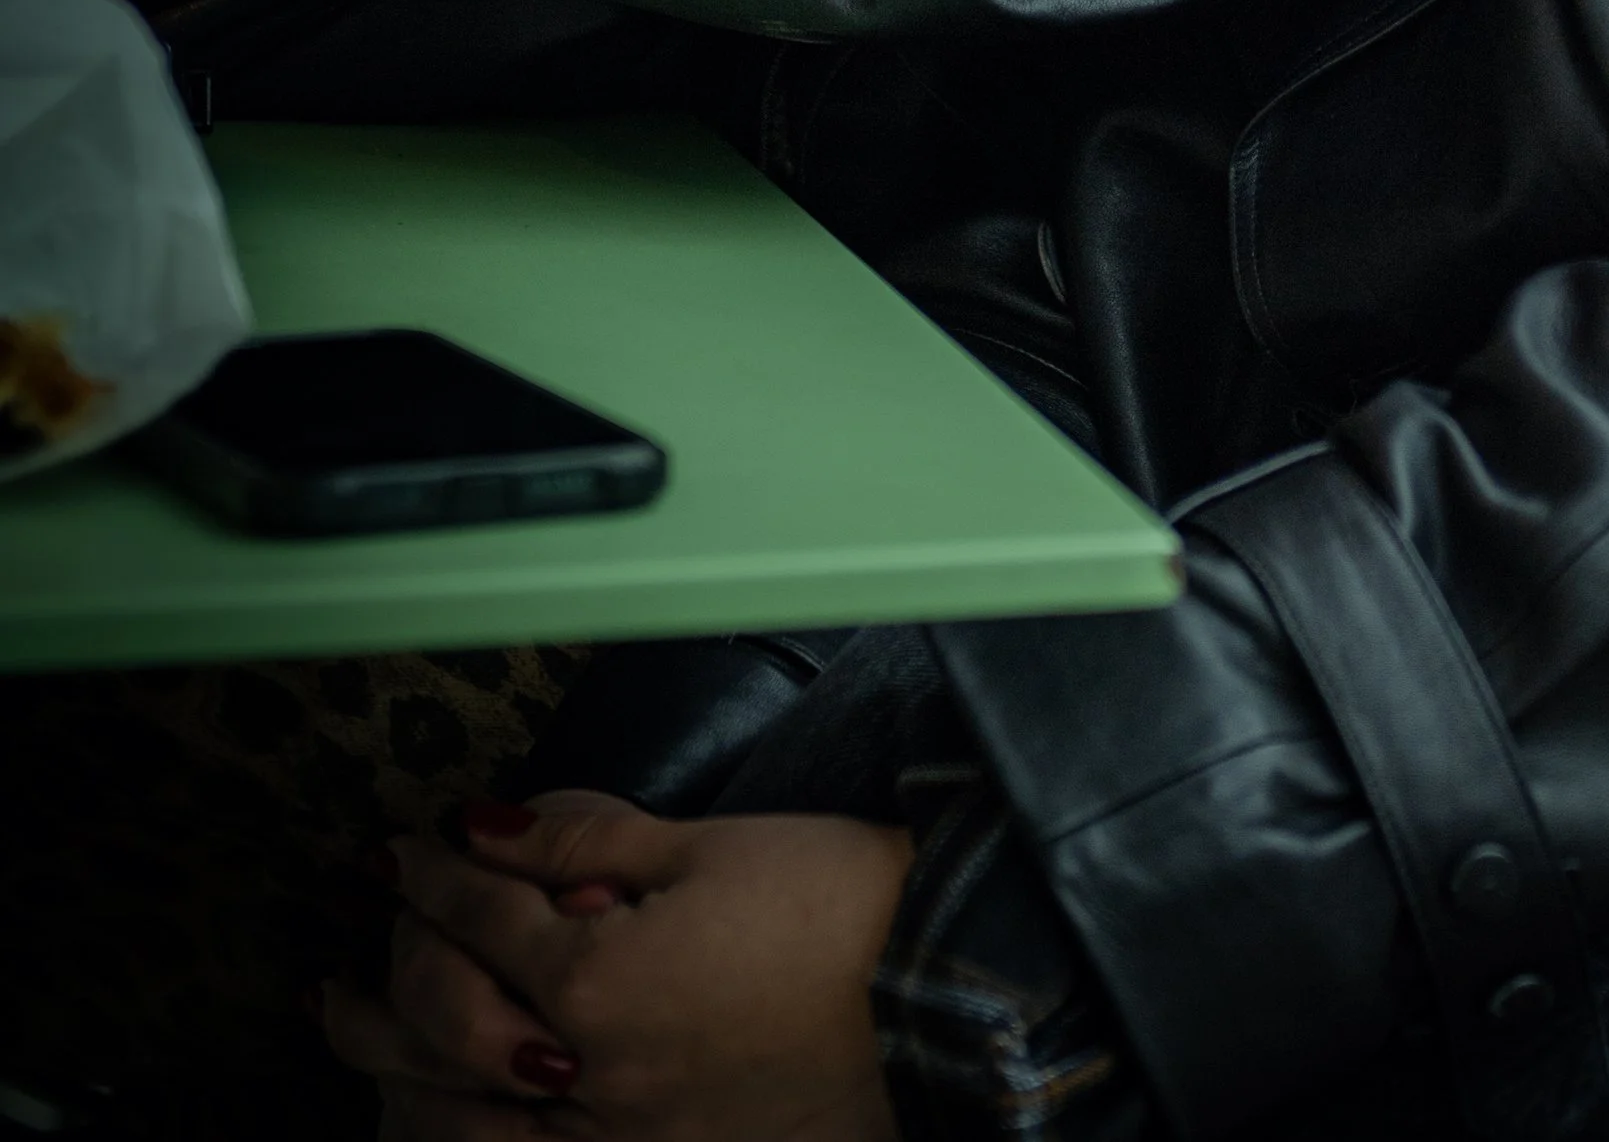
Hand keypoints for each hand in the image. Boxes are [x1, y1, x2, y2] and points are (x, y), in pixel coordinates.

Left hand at [320, 790, 909, 1141]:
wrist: (931, 1004)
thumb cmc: (834, 912)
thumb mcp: (704, 846)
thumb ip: (581, 837)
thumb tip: (483, 825)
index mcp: (601, 983)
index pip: (479, 916)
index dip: (432, 871)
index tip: (404, 847)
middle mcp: (589, 1081)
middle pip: (437, 1033)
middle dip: (385, 977)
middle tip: (350, 950)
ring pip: (457, 1132)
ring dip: (393, 1081)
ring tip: (356, 1040)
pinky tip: (439, 1119)